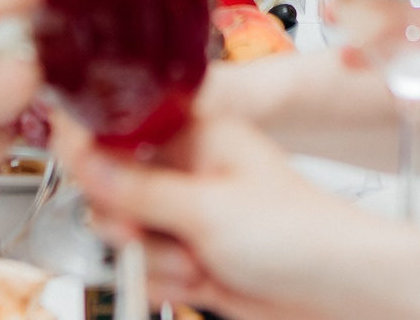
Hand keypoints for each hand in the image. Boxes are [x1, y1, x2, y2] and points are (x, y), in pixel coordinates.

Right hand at [59, 114, 419, 319]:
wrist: (339, 292)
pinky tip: (200, 282)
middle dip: (127, 221)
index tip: (80, 171)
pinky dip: (166, 283)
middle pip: (113, 189)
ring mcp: (190, 217)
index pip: (121, 128)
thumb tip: (80, 158)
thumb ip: (138, 186)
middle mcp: (189, 171)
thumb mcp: (207, 206)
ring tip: (196, 262)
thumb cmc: (299, 234)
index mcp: (196, 134)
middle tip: (148, 231)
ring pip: (128, 236)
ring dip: (154, 259)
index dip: (92, 150)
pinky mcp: (195, 257)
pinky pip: (150, 270)